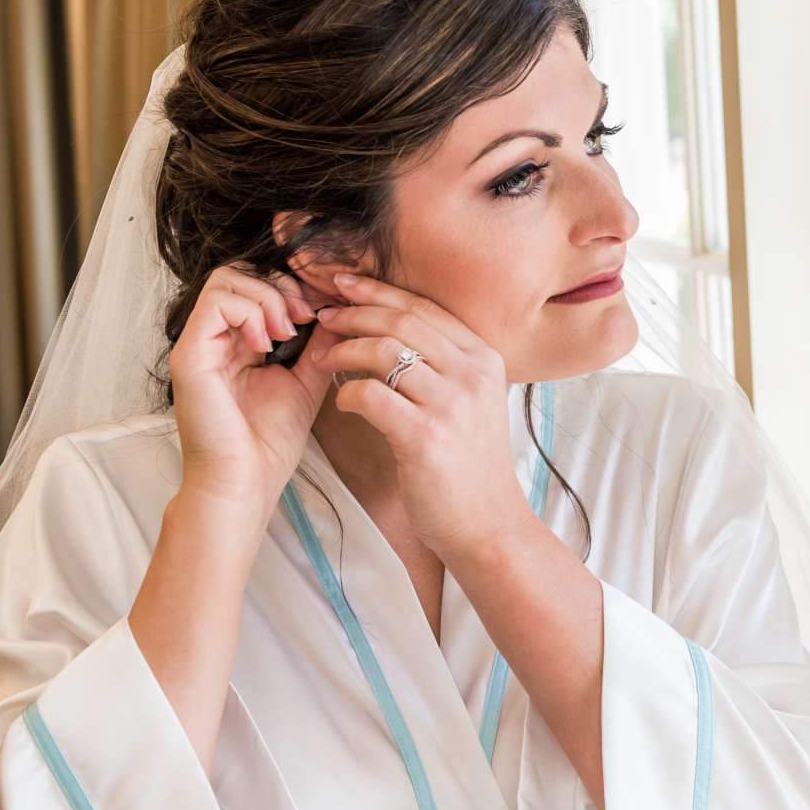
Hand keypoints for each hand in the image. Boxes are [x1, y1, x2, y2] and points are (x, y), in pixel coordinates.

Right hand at [170, 261, 331, 510]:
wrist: (245, 481)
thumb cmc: (269, 442)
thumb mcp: (306, 381)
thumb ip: (319, 343)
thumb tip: (339, 309)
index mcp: (240, 343)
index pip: (259, 286)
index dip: (295, 288)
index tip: (324, 310)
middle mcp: (215, 338)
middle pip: (241, 272)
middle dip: (282, 285)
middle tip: (307, 316)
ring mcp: (199, 343)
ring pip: (227, 278)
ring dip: (267, 296)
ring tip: (286, 331)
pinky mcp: (189, 353)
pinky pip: (215, 302)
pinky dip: (249, 311)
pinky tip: (266, 344)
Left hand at [309, 273, 527, 562]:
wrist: (487, 525)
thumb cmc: (468, 466)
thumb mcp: (471, 403)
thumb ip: (443, 366)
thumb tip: (389, 333)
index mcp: (484, 358)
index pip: (424, 307)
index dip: (379, 291)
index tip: (344, 285)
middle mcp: (472, 373)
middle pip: (401, 321)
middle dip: (354, 312)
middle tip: (323, 316)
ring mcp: (452, 403)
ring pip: (383, 351)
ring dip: (343, 349)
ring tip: (322, 358)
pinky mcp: (426, 436)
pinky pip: (371, 395)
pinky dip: (348, 392)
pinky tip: (342, 400)